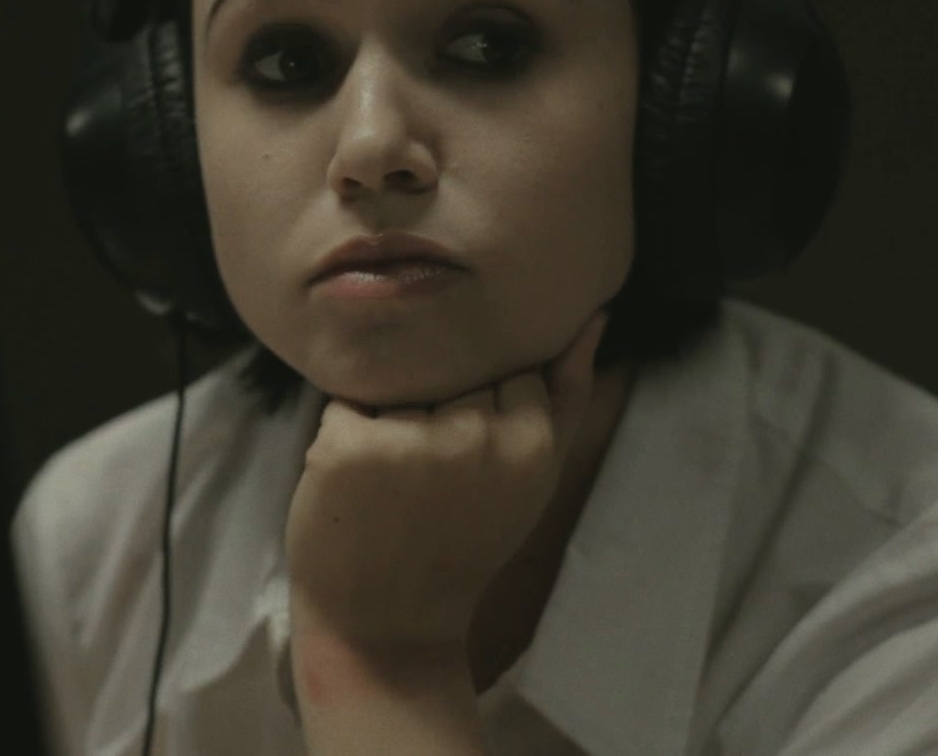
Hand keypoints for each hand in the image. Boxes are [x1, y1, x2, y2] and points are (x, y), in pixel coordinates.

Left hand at [284, 309, 609, 651]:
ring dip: (390, 417)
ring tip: (394, 481)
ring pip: (403, 380)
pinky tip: (356, 484)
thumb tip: (594, 315)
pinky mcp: (345, 448)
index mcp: (530, 443)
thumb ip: (567, 397)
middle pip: (455, 369)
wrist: (385, 622)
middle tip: (431, 479)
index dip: (485, 408)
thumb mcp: (532, 476)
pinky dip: (343, 433)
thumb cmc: (463, 542)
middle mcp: (472, 436)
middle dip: (439, 407)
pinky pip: (345, 402)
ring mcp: (408, 441)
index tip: (474, 461)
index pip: (508, 369)